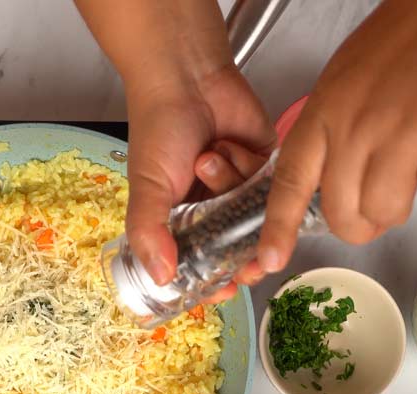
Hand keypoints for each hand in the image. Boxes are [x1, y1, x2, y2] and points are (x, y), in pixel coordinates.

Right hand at [74, 0, 275, 297]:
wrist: (186, 79)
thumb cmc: (159, 131)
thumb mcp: (147, 188)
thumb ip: (150, 234)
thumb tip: (161, 278)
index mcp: (180, 221)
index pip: (201, 265)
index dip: (214, 282)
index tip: (225, 290)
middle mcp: (212, 209)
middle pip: (237, 249)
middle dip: (243, 255)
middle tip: (247, 261)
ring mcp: (239, 188)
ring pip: (254, 214)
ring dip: (230, 187)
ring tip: (206, 158)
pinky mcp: (264, 165)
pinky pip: (270, 183)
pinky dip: (247, 165)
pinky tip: (226, 145)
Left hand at [259, 0, 416, 273]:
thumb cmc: (405, 39)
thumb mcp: (343, 82)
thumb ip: (332, 133)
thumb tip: (331, 181)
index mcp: (323, 114)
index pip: (290, 182)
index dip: (278, 228)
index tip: (270, 259)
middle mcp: (355, 129)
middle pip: (344, 213)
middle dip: (361, 224)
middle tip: (376, 209)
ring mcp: (399, 136)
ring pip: (389, 210)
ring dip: (402, 201)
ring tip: (414, 162)